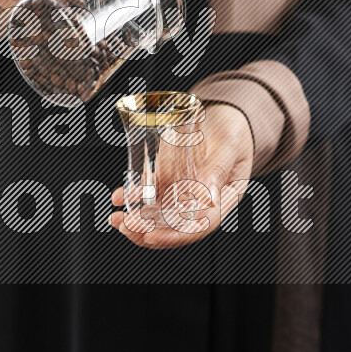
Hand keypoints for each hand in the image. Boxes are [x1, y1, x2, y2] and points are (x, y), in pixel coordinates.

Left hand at [109, 104, 276, 248]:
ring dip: (137, 220)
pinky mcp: (171, 180)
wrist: (226, 114)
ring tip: (116, 219)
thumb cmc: (234, 128)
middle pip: (175, 226)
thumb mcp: (230, 145)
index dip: (174, 236)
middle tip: (125, 225)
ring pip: (160, 216)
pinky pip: (151, 194)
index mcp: (223, 199)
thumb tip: (209, 198)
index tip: (151, 237)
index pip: (199, 227)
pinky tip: (119, 196)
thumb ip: (219, 168)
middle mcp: (202, 201)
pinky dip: (134, 198)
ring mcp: (185, 192)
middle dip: (147, 232)